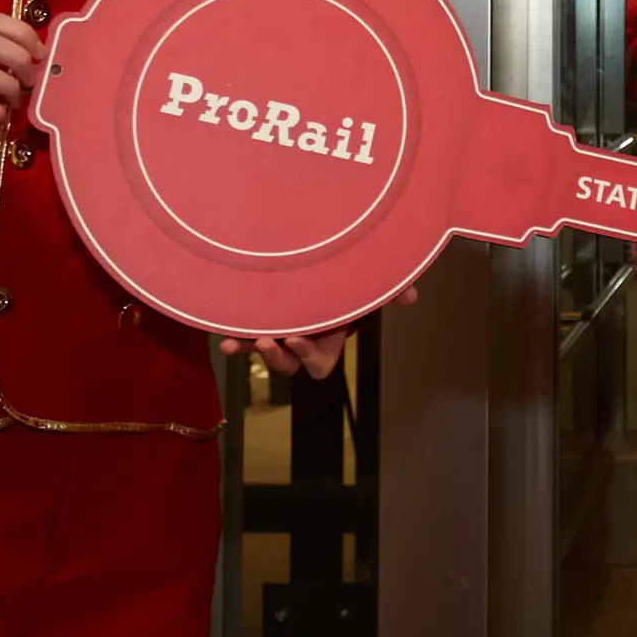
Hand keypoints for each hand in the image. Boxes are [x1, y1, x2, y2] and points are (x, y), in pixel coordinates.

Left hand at [219, 286, 419, 378]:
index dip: (308, 356)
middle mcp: (301, 344)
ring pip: (264, 355)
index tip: (296, 337)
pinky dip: (234, 339)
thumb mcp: (370, 287)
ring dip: (251, 352)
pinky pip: (244, 336)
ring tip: (237, 342)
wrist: (321, 270)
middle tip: (266, 340)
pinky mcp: (261, 320)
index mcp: (328, 343)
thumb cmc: (349, 282)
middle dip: (275, 357)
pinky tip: (223, 336)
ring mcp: (279, 334)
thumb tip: (412, 297)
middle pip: (287, 365)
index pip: (318, 365)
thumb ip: (390, 291)